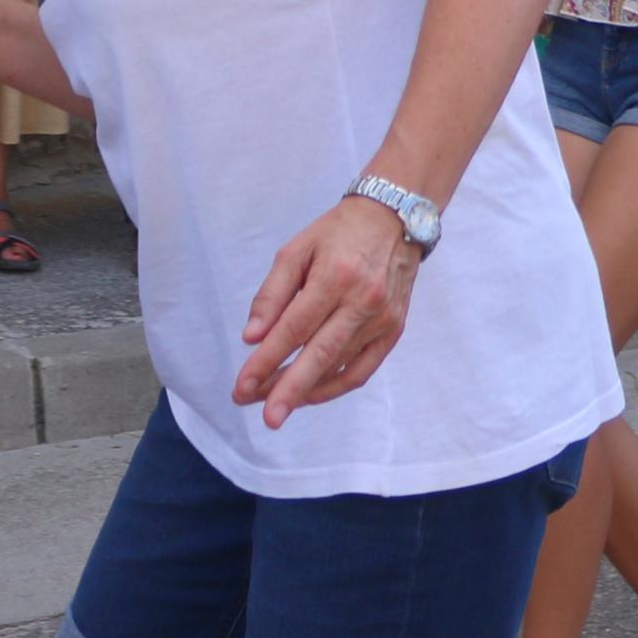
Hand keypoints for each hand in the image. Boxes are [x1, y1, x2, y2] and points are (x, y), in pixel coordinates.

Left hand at [232, 195, 419, 427]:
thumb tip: (252, 338)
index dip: (266, 360)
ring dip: (305, 390)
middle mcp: (363, 299)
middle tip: (266, 417)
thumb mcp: (296, 250)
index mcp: (335, 276)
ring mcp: (383, 318)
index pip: (294, 328)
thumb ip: (272, 294)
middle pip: (320, 354)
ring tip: (274, 404)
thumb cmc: (338, 234)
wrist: (395, 219)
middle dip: (289, 389)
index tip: (242, 386)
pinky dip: (336, 387)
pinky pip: (363, 369)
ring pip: (340, 365)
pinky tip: (310, 395)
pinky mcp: (394, 329)